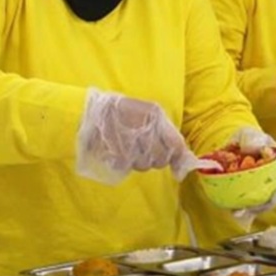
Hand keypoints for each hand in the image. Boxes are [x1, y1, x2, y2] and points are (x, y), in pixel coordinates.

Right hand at [76, 90, 196, 184]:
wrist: (90, 110)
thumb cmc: (121, 110)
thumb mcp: (149, 113)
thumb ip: (169, 135)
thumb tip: (185, 161)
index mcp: (156, 116)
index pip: (176, 145)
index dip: (177, 156)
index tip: (175, 161)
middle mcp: (145, 129)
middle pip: (161, 159)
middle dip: (155, 158)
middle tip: (144, 148)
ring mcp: (130, 142)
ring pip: (144, 165)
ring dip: (138, 160)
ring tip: (128, 146)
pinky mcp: (115, 151)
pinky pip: (126, 165)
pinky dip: (122, 161)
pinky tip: (117, 149)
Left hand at [231, 136, 275, 223]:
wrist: (234, 147)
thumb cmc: (246, 139)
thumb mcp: (248, 133)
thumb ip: (251, 138)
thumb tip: (253, 148)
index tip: (275, 198)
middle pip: (275, 199)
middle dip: (263, 206)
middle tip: (250, 207)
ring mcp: (263, 192)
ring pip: (261, 206)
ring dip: (250, 211)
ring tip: (238, 212)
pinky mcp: (250, 198)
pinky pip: (247, 207)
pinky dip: (240, 210)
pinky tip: (233, 211)